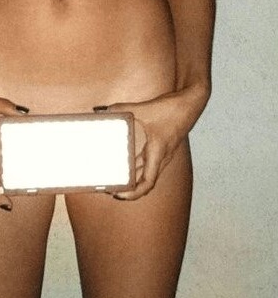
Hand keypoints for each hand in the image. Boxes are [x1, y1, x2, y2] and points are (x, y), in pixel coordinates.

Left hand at [93, 85, 207, 199]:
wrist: (192, 102)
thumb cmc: (173, 109)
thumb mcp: (145, 108)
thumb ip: (123, 109)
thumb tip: (105, 110)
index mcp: (158, 153)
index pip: (147, 183)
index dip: (133, 194)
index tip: (118, 195)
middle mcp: (162, 157)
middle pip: (146, 182)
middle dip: (129, 189)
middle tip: (111, 188)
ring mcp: (163, 152)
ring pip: (147, 172)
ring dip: (133, 178)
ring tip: (116, 178)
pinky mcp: (163, 145)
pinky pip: (148, 161)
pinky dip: (137, 164)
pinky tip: (125, 159)